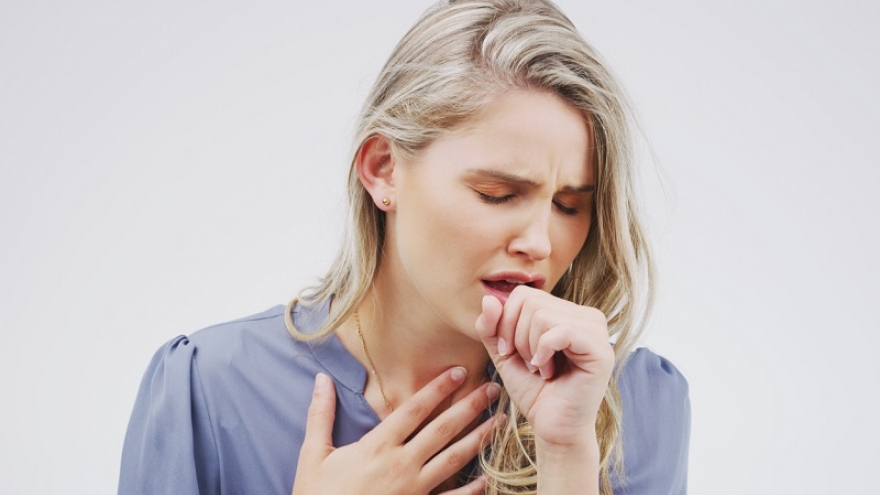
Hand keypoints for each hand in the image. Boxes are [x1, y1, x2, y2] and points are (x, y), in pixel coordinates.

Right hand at [292, 368, 499, 494]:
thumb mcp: (314, 455)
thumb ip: (321, 415)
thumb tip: (320, 380)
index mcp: (377, 446)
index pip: (414, 410)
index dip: (437, 388)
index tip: (458, 371)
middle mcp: (400, 465)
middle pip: (442, 430)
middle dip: (468, 407)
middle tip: (491, 389)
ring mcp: (413, 490)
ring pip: (452, 460)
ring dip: (478, 440)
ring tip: (498, 423)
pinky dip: (470, 490)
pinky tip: (488, 479)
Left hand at [475, 286, 613, 447]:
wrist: (552, 427)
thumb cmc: (533, 390)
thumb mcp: (504, 353)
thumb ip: (492, 326)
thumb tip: (489, 298)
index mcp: (567, 311)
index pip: (524, 294)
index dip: (506, 321)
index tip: (508, 351)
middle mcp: (586, 316)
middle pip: (531, 302)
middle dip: (516, 336)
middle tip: (527, 363)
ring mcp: (597, 331)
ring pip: (543, 316)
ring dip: (530, 349)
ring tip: (540, 369)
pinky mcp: (601, 351)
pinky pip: (560, 332)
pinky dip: (543, 353)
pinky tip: (548, 371)